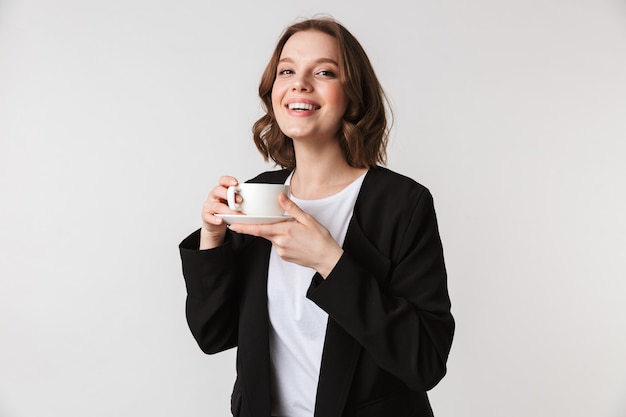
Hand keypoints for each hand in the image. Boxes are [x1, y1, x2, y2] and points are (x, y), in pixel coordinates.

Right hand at [200, 175, 240, 248]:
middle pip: (218, 190)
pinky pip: (208, 216)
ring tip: (235, 214)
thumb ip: (241, 198)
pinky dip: (215, 218)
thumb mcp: (234, 203)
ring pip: (216, 205)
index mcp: (222, 189)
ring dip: (227, 210)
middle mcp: (214, 195)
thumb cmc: (227, 210)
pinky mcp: (206, 215)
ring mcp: (209, 205)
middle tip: (240, 201)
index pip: (223, 180)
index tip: (236, 183)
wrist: (216, 223)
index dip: (228, 180)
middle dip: (229, 195)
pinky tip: (221, 220)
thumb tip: (260, 198)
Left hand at [229, 194, 343, 277]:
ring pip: (272, 238)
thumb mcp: (308, 219)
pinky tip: (295, 240)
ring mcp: (281, 251)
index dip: (245, 227)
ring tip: (295, 233)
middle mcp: (280, 242)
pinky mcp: (284, 256)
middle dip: (257, 227)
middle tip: (258, 222)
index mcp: (285, 231)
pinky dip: (282, 240)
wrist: (327, 258)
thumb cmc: (320, 239)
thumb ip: (292, 209)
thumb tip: (280, 197)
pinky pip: (278, 245)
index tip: (233, 225)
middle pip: (264, 232)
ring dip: (277, 233)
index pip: (259, 228)